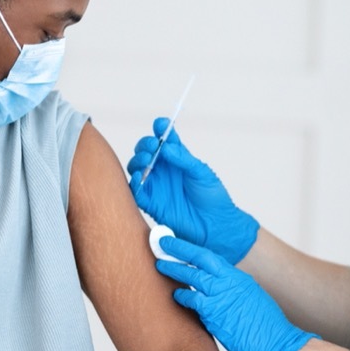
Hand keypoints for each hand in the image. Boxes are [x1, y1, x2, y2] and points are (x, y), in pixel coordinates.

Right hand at [126, 118, 258, 263]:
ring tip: (147, 159)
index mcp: (177, 160)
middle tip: (152, 146)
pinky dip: (134, 182)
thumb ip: (183, 158)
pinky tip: (140, 176)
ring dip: (138, 160)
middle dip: (145, 145)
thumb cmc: (213, 198)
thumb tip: (165, 146)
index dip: (160, 130)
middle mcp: (163, 171)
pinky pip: (135, 191)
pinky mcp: (150, 203)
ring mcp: (155, 186)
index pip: (164, 140)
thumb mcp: (201, 172)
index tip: (161, 124)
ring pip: (137, 168)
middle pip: (145, 152)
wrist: (215, 226)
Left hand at [155, 235, 317, 350]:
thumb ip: (234, 292)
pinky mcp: (216, 314)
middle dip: (179, 248)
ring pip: (192, 276)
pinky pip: (193, 301)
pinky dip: (182, 297)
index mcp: (239, 278)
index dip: (193, 248)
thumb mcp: (252, 300)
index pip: (211, 257)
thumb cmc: (268, 328)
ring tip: (159, 264)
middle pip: (199, 258)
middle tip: (162, 241)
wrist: (281, 345)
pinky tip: (174, 296)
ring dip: (174, 269)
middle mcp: (230, 283)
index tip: (179, 243)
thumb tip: (219, 292)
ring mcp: (222, 297)